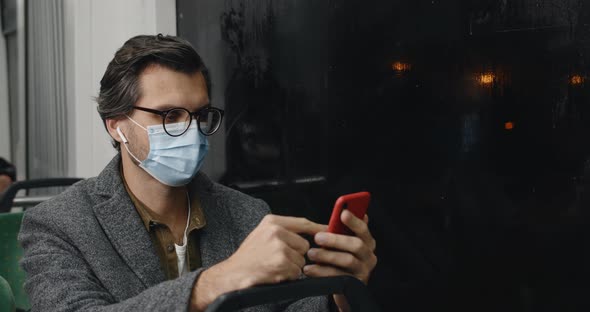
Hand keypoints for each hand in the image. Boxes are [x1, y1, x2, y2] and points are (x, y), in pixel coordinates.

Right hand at [191, 214, 324, 310]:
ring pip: (301, 260)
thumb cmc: (248, 256)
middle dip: (296, 256)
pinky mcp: (281, 261)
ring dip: (291, 267)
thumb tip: (308, 232)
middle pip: (305, 245)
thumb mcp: (262, 234)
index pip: (303, 223)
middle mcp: (276, 231)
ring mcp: (279, 246)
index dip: (318, 229)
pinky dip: (288, 276)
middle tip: (279, 259)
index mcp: (272, 221)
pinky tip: (274, 273)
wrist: (233, 273)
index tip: (329, 232)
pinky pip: (296, 272)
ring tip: (274, 266)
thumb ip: (283, 231)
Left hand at [303, 210, 376, 311]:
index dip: (354, 221)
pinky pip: (338, 277)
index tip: (343, 213)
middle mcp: (369, 256)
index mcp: (367, 242)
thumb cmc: (340, 259)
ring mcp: (363, 271)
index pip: (363, 229)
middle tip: (317, 238)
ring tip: (311, 253)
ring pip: (348, 260)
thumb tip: (343, 211)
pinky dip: (322, 272)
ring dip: (327, 256)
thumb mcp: (341, 243)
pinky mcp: (354, 285)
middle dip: (335, 240)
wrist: (343, 289)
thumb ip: (342, 230)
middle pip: (356, 245)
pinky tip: (310, 269)